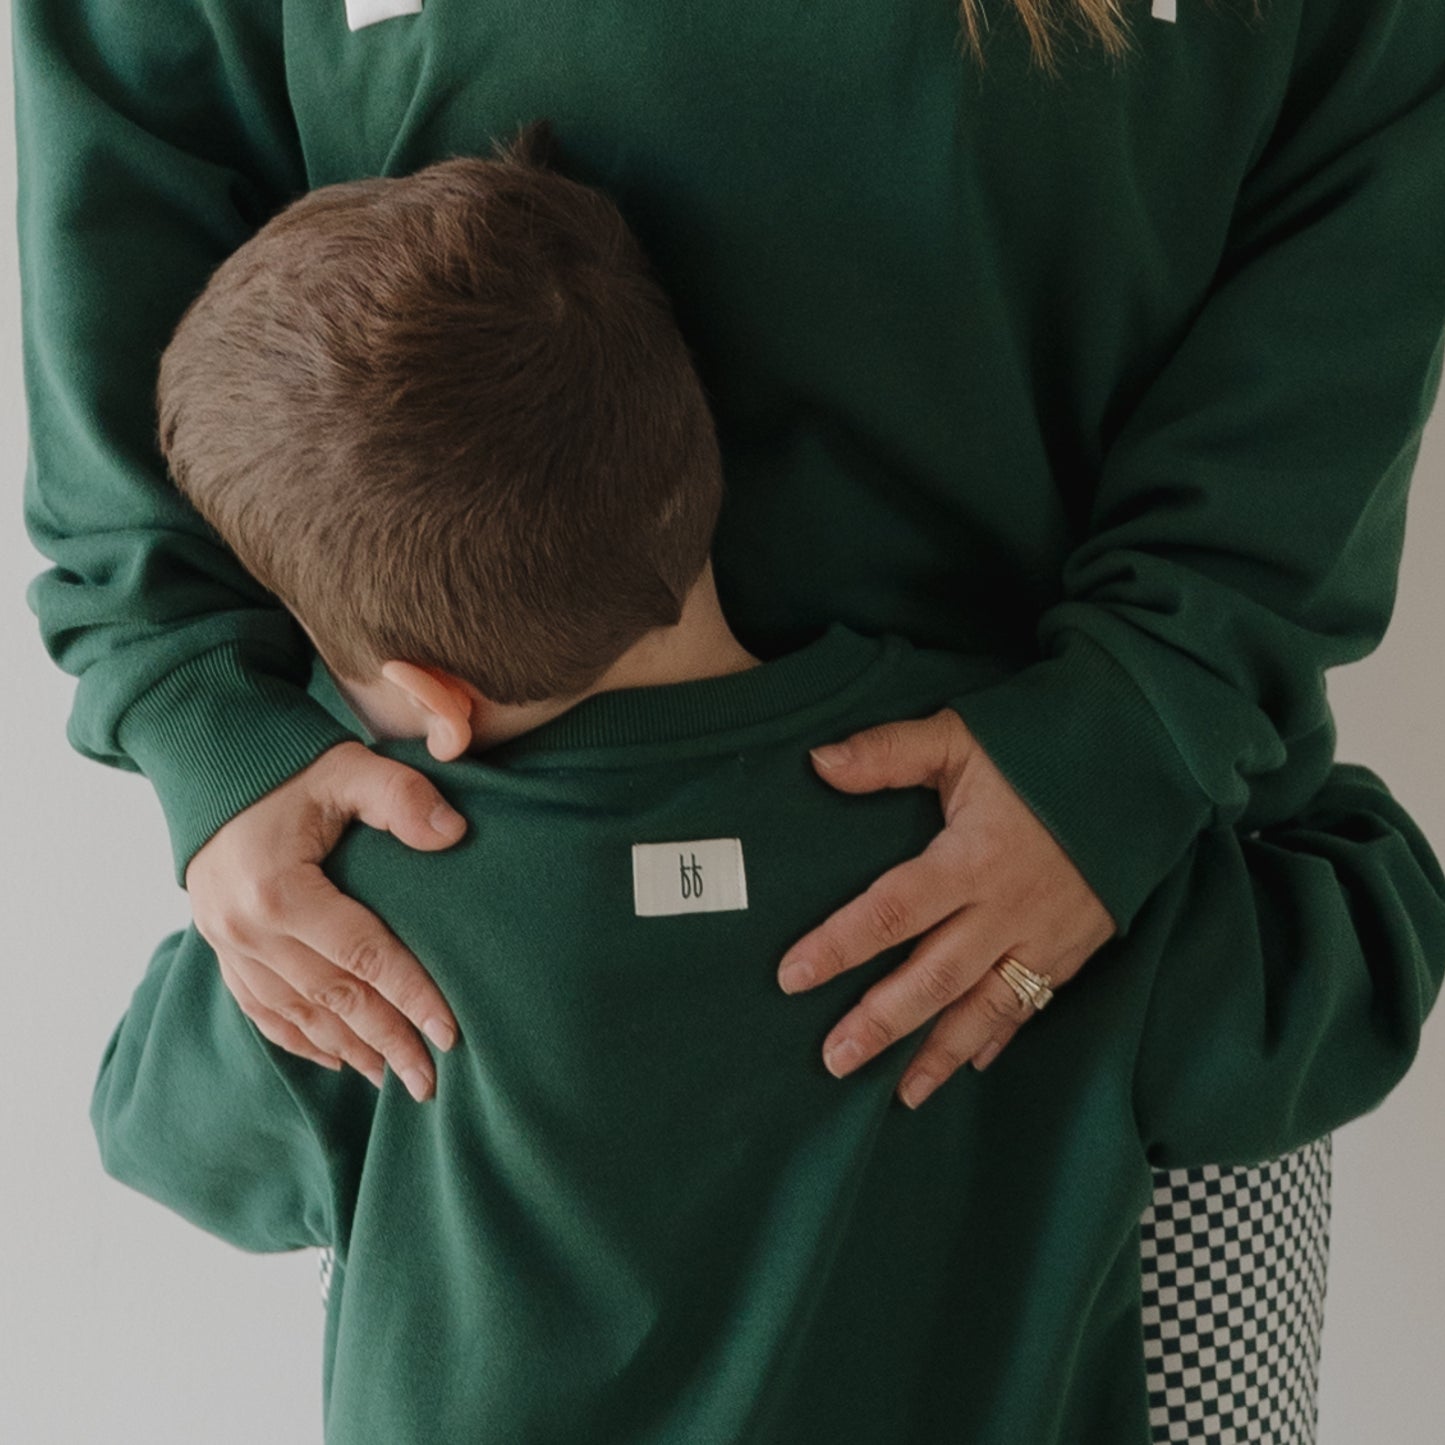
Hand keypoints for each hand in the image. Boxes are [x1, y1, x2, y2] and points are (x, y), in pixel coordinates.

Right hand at [185, 740, 466, 1100]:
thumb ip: (401, 797)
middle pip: (333, 999)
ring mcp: (227, 944)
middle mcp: (246, 929)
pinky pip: (260, 1009)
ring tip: (396, 1078)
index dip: (411, 997)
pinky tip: (338, 1059)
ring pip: (297, 1013)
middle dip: (388, 1042)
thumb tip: (453, 833)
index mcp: (280, 890)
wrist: (210, 763)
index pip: (363, 957)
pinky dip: (300, 1039)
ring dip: (349, 1050)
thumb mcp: (349, 768)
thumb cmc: (291, 767)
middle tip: (432, 1081)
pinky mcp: (220, 948)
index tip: (452, 1034)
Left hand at [777, 708, 1116, 1106]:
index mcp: (970, 858)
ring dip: (939, 1053)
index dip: (840, 945)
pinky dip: (1000, 1036)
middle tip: (834, 1060)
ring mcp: (1045, 935)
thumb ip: (888, 753)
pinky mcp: (1075, 947)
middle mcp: (1006, 909)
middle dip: (882, 1023)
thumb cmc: (1042, 745)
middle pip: (934, 977)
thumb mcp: (961, 737)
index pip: (892, 911)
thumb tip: (817, 763)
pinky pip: (1032, 1002)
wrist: (1144, 763)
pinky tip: (971, 1063)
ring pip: (984, 1006)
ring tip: (898, 1093)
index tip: (792, 976)